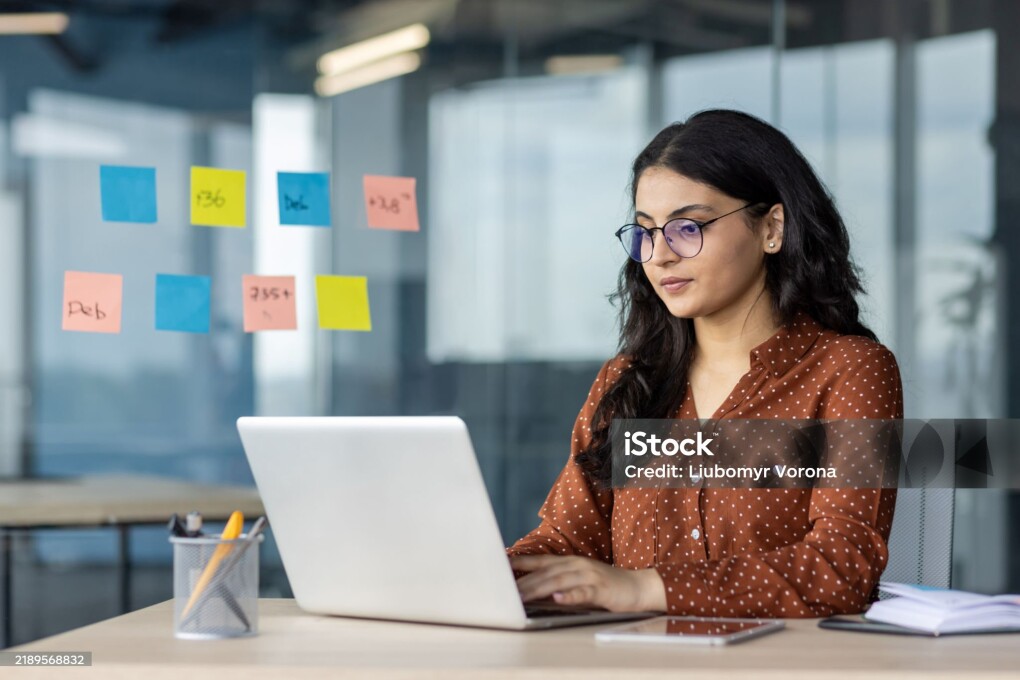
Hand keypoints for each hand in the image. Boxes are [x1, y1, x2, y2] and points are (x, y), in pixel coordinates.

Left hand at [510, 555, 665, 612]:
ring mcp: (589, 576)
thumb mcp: (579, 578)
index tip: (501, 564)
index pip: (540, 560)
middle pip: (545, 572)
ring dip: (539, 589)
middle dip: (524, 582)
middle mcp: (576, 565)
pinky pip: (583, 592)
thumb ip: (559, 580)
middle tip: (505, 592)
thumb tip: (534, 588)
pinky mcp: (601, 589)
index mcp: (570, 561)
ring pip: (559, 581)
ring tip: (522, 597)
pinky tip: (558, 599)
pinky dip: (570, 596)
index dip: (521, 561)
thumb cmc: (605, 584)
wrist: (637, 586)